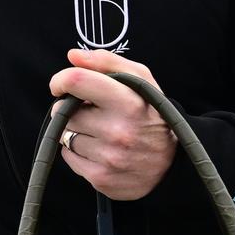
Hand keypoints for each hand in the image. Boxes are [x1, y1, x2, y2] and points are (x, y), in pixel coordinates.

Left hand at [47, 50, 177, 201]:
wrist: (173, 163)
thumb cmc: (151, 115)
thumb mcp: (141, 81)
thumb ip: (107, 63)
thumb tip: (73, 56)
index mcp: (129, 102)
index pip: (76, 81)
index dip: (61, 80)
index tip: (61, 85)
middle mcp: (118, 131)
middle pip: (63, 112)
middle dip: (72, 109)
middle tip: (93, 112)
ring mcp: (109, 158)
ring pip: (64, 136)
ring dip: (76, 131)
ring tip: (100, 132)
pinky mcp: (101, 178)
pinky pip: (68, 157)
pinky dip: (77, 152)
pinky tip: (99, 149)